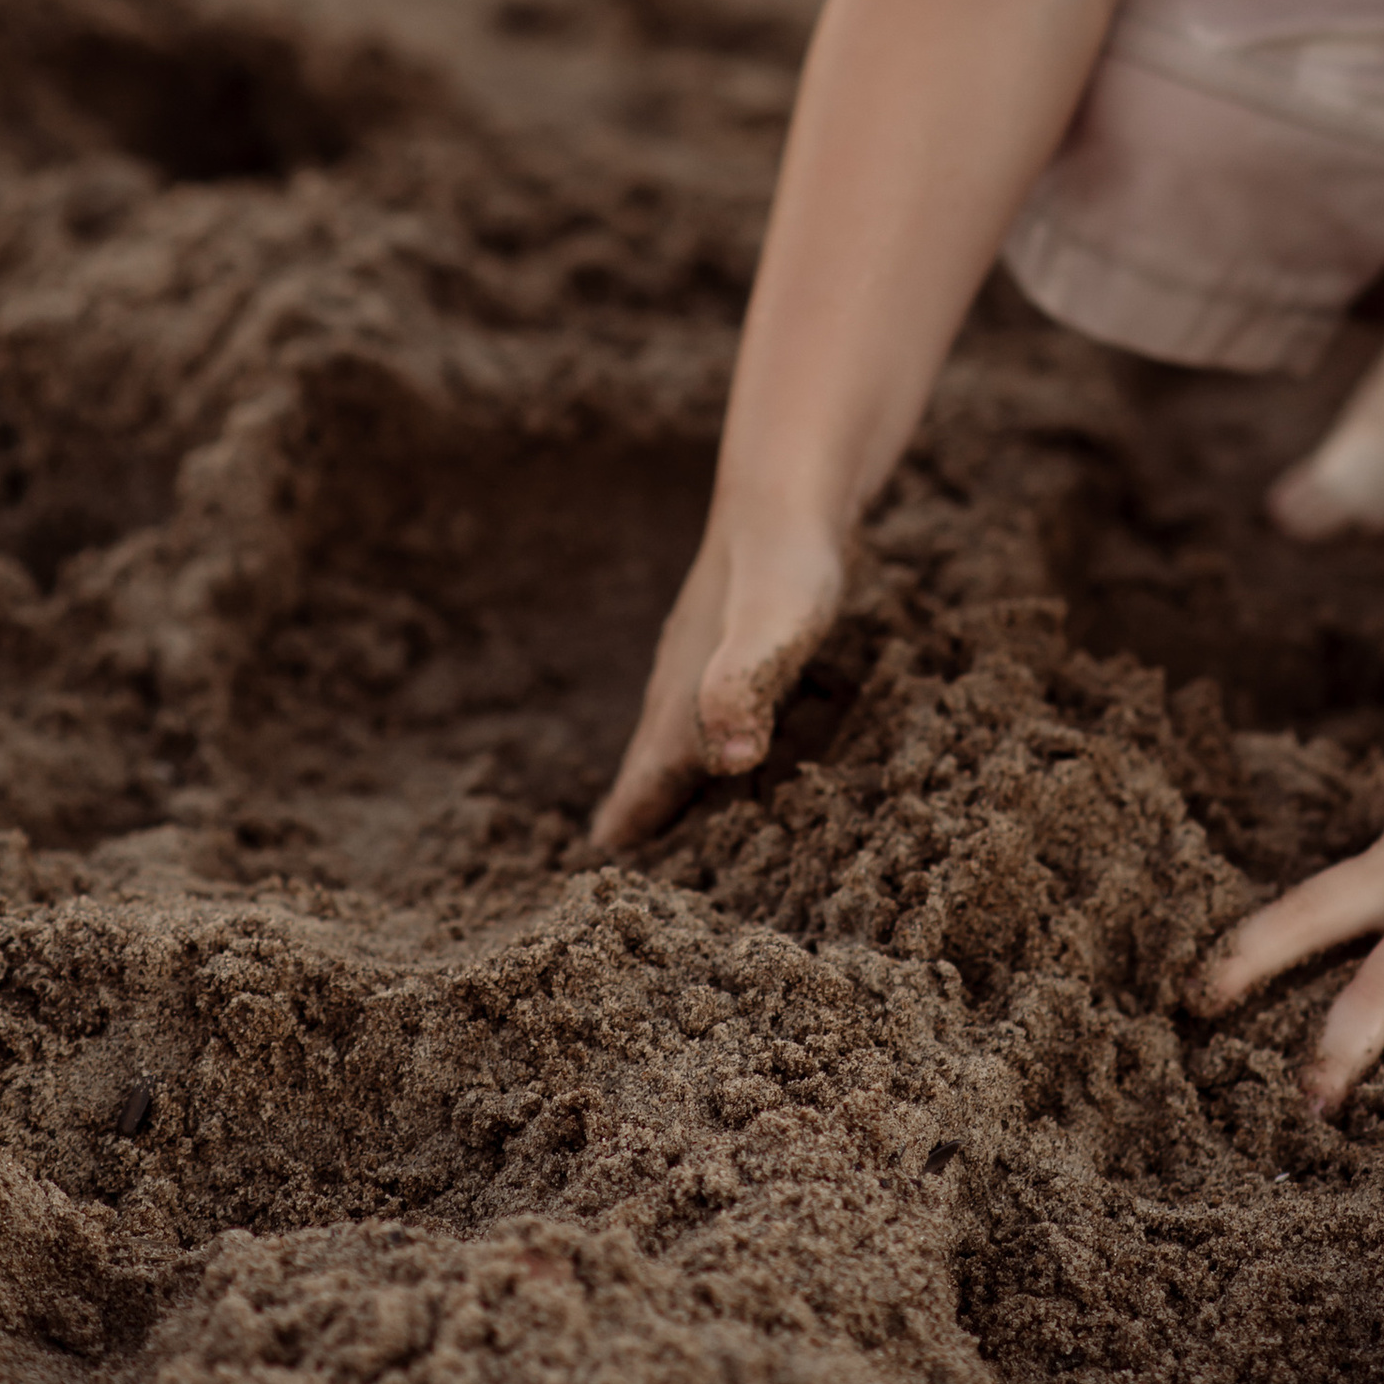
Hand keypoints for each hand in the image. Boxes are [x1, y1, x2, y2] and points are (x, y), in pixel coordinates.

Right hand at [585, 504, 848, 851]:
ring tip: (663, 816)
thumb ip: (744, 687)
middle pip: (651, 773)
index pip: (642, 792)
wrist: (786, 493)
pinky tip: (731, 742)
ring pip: (677, 741)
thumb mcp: (773, 632)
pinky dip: (711, 742)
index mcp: (683, 710)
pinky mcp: (734, 647)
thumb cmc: (784, 570)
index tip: (597, 889)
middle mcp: (682, 694)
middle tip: (624, 869)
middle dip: (639, 820)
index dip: (626, 837)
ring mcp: (702, 667)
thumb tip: (730, 757)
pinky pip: (716, 713)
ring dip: (669, 783)